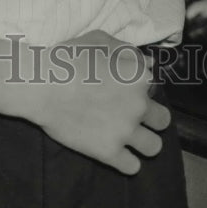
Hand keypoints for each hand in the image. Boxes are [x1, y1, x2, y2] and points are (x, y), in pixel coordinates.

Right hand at [31, 30, 170, 174]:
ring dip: (144, 143)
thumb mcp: (101, 40)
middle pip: (163, 120)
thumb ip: (128, 51)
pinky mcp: (109, 152)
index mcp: (140, 77)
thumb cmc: (69, 57)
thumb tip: (148, 64)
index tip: (125, 91)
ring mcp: (125, 131)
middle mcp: (138, 105)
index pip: (155, 88)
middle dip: (152, 119)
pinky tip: (116, 153)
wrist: (44, 85)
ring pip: (154, 147)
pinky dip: (127, 162)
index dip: (141, 90)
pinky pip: (132, 167)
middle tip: (132, 116)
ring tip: (129, 138)